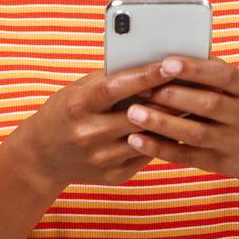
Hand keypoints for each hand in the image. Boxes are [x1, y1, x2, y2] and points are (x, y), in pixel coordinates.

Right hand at [14, 61, 182, 192]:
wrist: (41, 158)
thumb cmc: (65, 112)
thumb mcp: (79, 90)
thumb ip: (110, 79)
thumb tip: (149, 62)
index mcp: (78, 106)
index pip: (117, 88)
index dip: (146, 75)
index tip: (171, 62)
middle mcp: (89, 134)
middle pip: (140, 115)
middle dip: (170, 98)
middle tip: (197, 83)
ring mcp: (102, 159)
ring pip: (149, 138)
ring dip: (173, 121)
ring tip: (195, 105)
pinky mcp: (114, 176)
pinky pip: (147, 156)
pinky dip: (163, 141)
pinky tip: (179, 129)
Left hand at [122, 55, 238, 189]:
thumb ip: (211, 71)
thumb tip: (171, 56)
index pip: (223, 75)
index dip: (195, 69)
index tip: (166, 63)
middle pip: (208, 105)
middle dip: (172, 97)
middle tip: (140, 89)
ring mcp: (234, 141)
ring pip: (195, 133)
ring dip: (162, 124)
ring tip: (133, 113)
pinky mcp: (220, 163)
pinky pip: (187, 157)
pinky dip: (160, 149)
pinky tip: (137, 141)